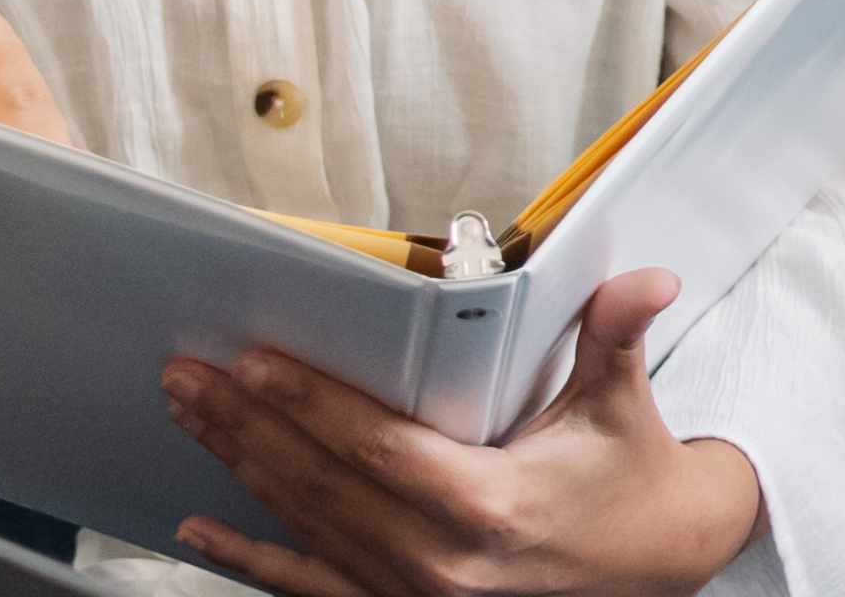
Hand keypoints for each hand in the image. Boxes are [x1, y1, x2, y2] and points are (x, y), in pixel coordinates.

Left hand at [163, 266, 766, 595]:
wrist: (654, 566)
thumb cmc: (629, 483)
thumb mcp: (622, 405)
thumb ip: (617, 334)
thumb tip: (645, 279)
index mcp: (490, 505)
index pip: (378, 448)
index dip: (311, 404)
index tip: (256, 363)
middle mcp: (442, 561)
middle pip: (323, 485)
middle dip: (248, 424)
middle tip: (190, 375)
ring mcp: (415, 595)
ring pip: (307, 528)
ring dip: (242, 467)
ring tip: (193, 414)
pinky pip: (311, 586)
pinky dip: (250, 558)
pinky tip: (202, 530)